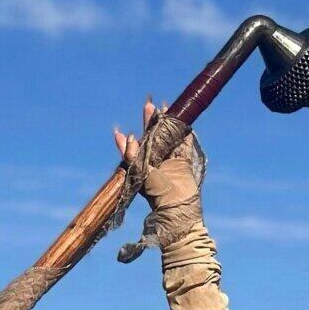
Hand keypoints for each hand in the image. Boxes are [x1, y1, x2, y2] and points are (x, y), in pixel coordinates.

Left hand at [112, 96, 205, 210]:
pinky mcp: (184, 160)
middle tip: (148, 105)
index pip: (136, 147)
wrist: (176, 204)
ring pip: (169, 137)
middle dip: (150, 121)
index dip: (131, 137)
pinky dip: (184, 132)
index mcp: (143, 165)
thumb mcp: (140, 173)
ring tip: (165, 107)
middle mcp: (156, 162)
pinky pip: (185, 143)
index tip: (123, 129)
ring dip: (167, 123)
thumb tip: (130, 135)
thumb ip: (132, 155)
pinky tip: (184, 119)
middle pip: (153, 137)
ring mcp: (170, 160)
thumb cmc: (156, 192)